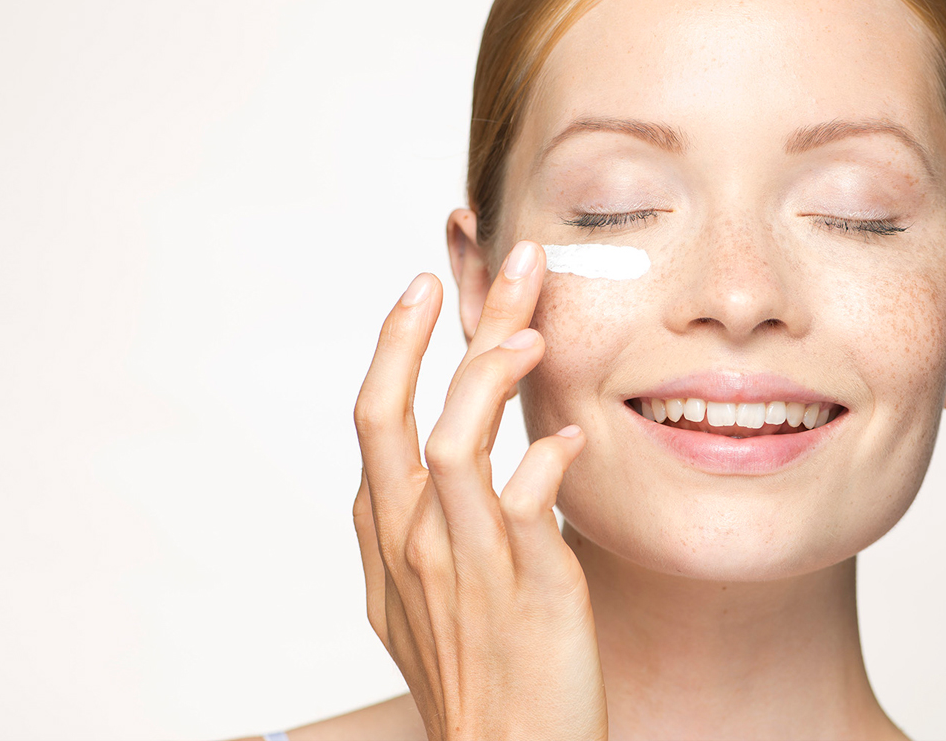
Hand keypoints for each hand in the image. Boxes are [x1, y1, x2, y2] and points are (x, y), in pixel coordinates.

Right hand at [351, 241, 606, 740]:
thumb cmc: (474, 680)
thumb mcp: (419, 602)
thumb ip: (422, 530)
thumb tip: (445, 470)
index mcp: (386, 537)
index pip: (374, 417)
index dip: (395, 345)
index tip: (423, 289)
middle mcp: (412, 543)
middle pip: (400, 411)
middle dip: (432, 329)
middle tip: (485, 264)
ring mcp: (463, 565)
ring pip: (456, 442)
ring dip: (490, 375)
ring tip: (533, 329)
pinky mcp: (524, 588)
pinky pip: (526, 506)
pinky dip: (546, 462)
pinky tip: (571, 437)